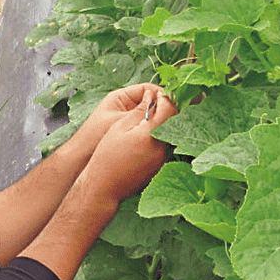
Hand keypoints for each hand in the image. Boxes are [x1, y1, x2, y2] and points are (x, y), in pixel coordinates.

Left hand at [70, 82, 169, 158]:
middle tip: (179, 115)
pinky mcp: (131, 135)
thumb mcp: (120, 120)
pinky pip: (148, 129)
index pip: (148, 89)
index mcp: (121, 97)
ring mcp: (129, 121)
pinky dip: (155, 132)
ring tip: (173, 127)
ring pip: (151, 117)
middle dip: (163, 108)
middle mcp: (126, 107)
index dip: (162, 94)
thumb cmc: (95, 136)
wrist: (81, 159)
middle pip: (151, 103)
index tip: (176, 101)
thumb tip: (165, 101)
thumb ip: (142, 111)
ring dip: (160, 121)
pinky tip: (163, 138)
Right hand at [80, 87, 175, 206]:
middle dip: (168, 107)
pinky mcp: (161, 167)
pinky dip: (162, 136)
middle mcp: (162, 148)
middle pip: (175, 121)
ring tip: (153, 115)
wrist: (104, 186)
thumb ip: (139, 111)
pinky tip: (150, 134)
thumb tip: (152, 96)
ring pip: (172, 134)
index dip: (164, 96)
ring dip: (166, 122)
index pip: (169, 108)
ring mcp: (164, 159)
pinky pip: (167, 146)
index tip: (156, 92)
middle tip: (159, 100)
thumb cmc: (107, 156)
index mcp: (151, 135)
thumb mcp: (120, 127)